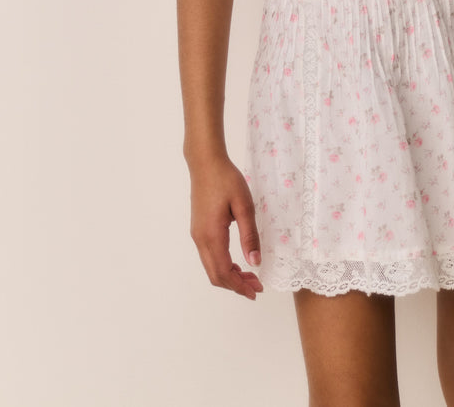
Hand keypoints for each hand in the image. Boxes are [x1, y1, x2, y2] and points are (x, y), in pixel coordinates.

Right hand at [188, 154, 263, 299]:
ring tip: (249, 276)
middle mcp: (200, 239)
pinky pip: (209, 256)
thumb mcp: (244, 206)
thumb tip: (255, 263)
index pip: (224, 272)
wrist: (205, 162)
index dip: (240, 286)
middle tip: (256, 287)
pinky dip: (223, 265)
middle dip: (235, 285)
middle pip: (215, 275)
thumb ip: (249, 236)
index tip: (256, 291)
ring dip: (229, 276)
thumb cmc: (226, 180)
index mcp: (212, 235)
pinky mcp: (198, 228)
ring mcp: (197, 234)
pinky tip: (237, 262)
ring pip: (211, 267)